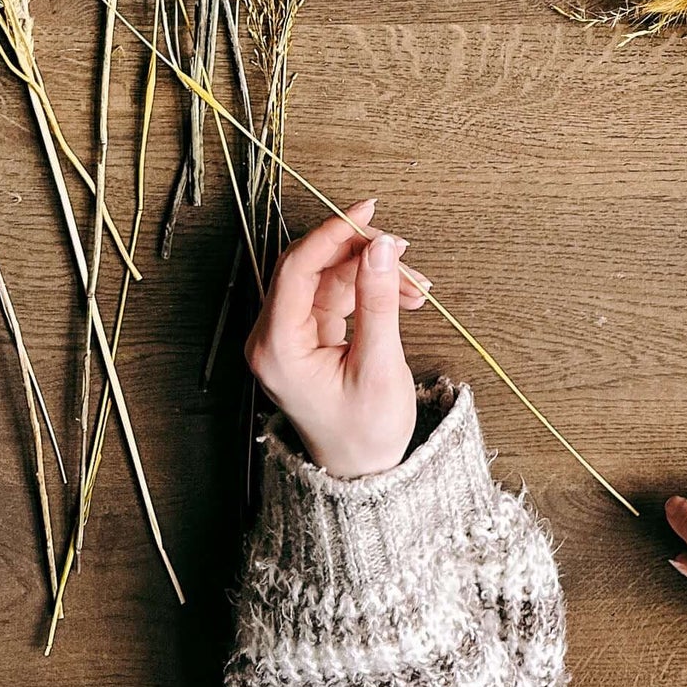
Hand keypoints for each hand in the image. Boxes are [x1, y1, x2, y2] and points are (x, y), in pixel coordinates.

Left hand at [244, 199, 431, 476]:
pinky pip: (335, 293)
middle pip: (310, 266)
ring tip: (414, 285)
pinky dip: (369, 288)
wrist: (362, 474)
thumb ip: (378, 302)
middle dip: (359, 252)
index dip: (333, 232)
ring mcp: (289, 335)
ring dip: (371, 271)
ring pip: (328, 276)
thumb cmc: (365, 433)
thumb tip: (382, 247)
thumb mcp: (378, 366)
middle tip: (401, 250)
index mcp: (277, 347)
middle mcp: (273, 337)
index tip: (367, 212)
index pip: (297, 268)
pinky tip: (402, 294)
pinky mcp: (307, 335)